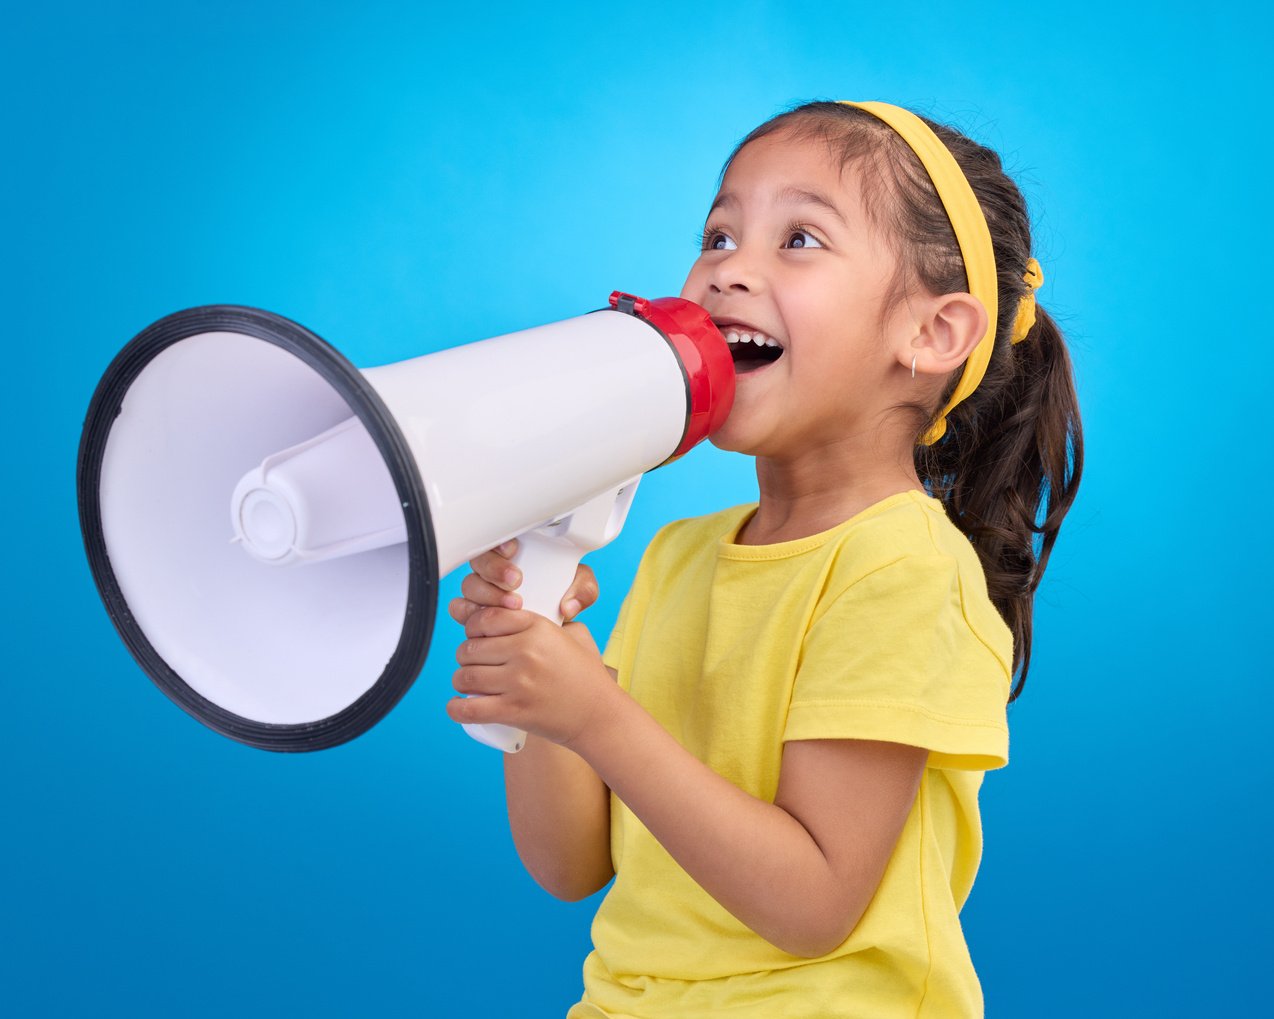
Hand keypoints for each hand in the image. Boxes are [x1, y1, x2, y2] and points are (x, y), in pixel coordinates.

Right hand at [447, 539, 599, 623]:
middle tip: (516, 581)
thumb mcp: (580, 589)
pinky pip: (459, 608)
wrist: (555, 628)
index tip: (513, 550)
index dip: (499, 542)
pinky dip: (467, 613)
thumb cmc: (563, 599)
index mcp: (516, 554)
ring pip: (469, 586)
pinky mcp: (474, 613)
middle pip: (479, 561)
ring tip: (513, 605)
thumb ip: (583, 590)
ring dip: (487, 594)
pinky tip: (485, 619)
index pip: (497, 538)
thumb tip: (569, 605)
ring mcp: (482, 592)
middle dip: (494, 569)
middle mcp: (494, 570)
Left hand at [448, 606, 614, 746]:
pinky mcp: (514, 711)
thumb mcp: (574, 635)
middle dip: (465, 658)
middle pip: (469, 648)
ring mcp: (519, 682)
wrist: (598, 715)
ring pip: (465, 677)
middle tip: (474, 665)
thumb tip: (516, 612)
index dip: (474, 628)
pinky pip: (469, 709)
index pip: (486, 618)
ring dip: (461, 682)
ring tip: (468, 686)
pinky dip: (456, 709)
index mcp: (537, 627)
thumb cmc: (586, 676)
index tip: (477, 637)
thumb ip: (548, 619)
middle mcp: (526, 651)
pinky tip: (457, 707)